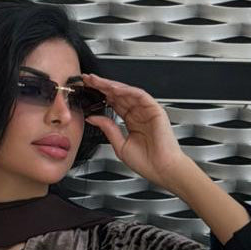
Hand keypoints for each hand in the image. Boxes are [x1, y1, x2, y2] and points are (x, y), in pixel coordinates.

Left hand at [81, 72, 189, 190]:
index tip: (88, 90)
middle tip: (88, 79)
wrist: (162, 170)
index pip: (114, 103)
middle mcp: (139, 114)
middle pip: (119, 95)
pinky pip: (140, 95)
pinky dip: (127, 91)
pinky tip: (114, 89)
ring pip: (127, 92)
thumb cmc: (146, 162)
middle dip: (103, 86)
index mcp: (132, 122)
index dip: (101, 95)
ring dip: (112, 86)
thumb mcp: (120, 145)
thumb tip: (92, 118)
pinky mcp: (155, 109)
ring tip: (97, 81)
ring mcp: (147, 110)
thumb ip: (107, 129)